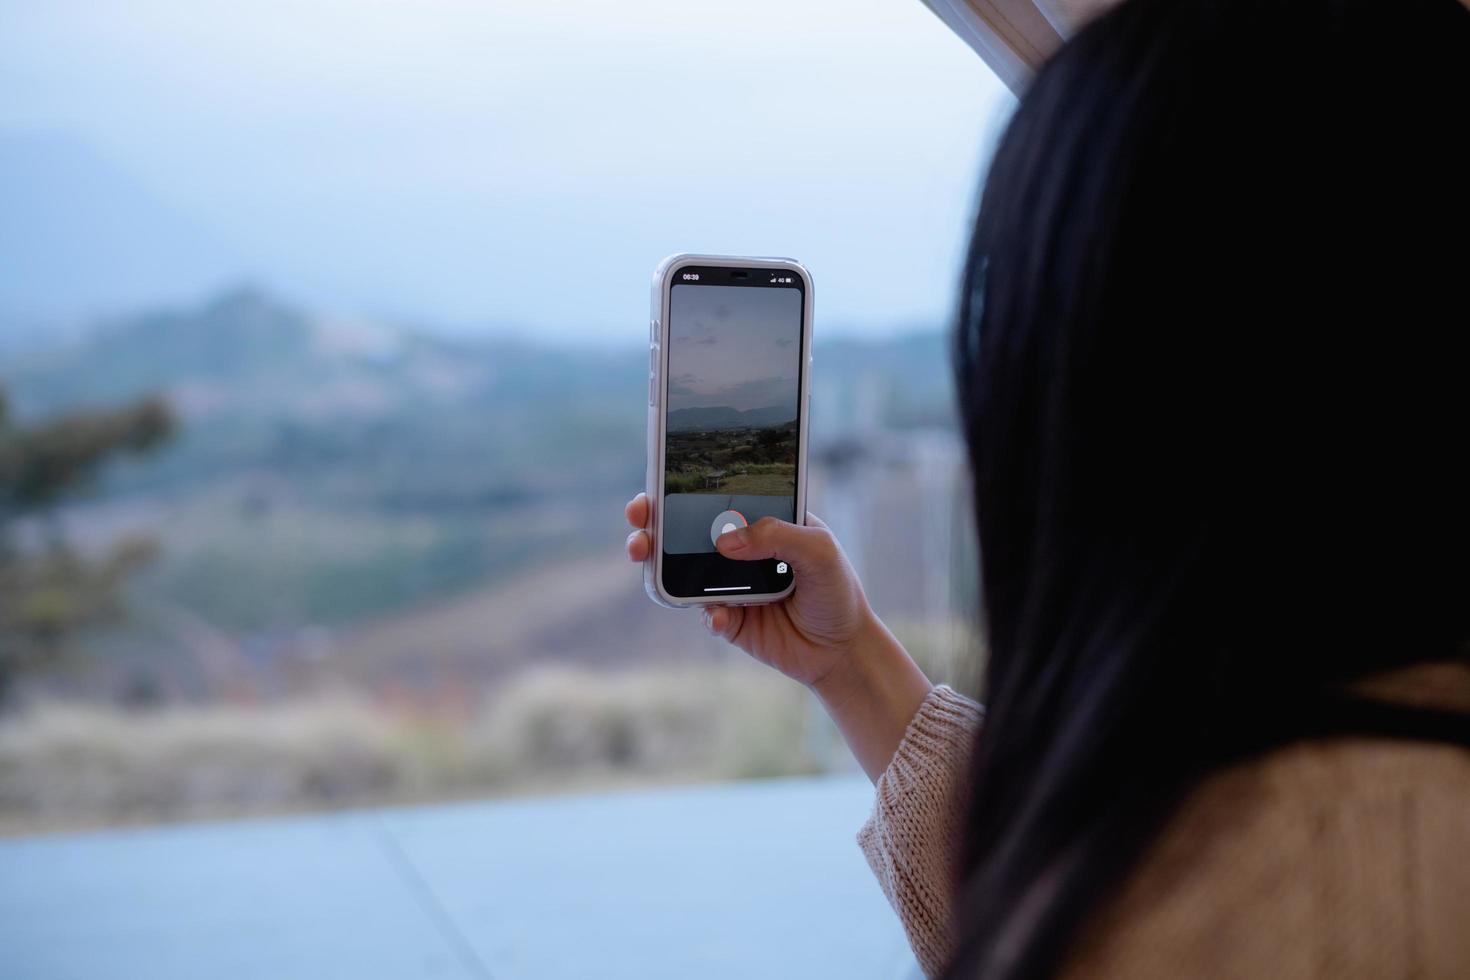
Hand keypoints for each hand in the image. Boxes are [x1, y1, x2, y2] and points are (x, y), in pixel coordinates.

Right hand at [625, 492, 932, 781]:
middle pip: (682, 531)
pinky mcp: (727, 620)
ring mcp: (727, 586)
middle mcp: (737, 551)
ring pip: (680, 572)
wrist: (842, 650)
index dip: (681, 488)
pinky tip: (718, 615)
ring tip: (647, 557)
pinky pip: (703, 613)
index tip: (658, 481)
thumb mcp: (819, 551)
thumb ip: (777, 536)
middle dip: (652, 522)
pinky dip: (706, 613)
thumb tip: (725, 540)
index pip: (714, 497)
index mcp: (758, 521)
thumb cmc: (836, 590)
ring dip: (657, 565)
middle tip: (639, 518)